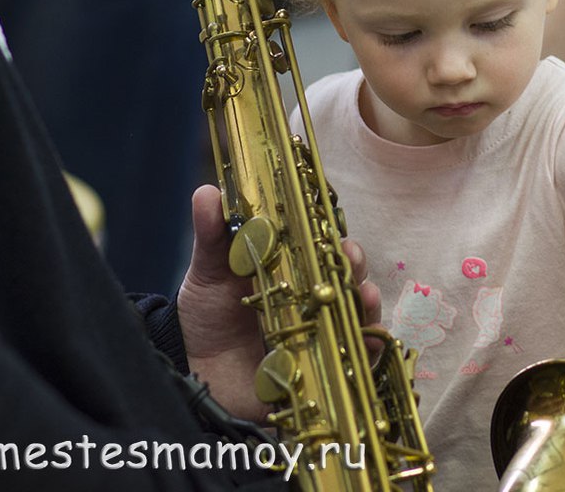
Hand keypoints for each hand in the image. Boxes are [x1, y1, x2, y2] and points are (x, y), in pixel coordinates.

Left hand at [177, 184, 384, 420]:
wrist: (196, 372)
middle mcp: (311, 297)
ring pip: (356, 313)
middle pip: (346, 277)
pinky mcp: (322, 367)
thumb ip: (212, 235)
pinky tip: (365, 342)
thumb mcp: (209, 272)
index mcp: (290, 269)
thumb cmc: (209, 315)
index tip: (336, 232)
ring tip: (366, 296)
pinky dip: (368, 348)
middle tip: (351, 258)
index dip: (334, 239)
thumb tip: (207, 192)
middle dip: (355, 266)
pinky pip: (354, 358)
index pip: (322, 247)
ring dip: (367, 303)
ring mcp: (320, 331)